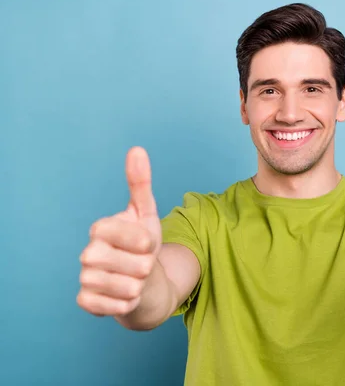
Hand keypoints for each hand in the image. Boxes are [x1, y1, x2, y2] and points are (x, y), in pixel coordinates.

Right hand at [77, 147, 161, 316]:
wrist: (140, 280)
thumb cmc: (143, 245)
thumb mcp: (147, 214)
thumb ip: (140, 184)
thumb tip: (137, 150)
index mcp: (101, 228)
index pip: (131, 236)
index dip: (145, 242)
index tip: (146, 243)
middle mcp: (88, 252)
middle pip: (136, 265)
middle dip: (147, 267)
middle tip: (141, 264)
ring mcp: (85, 277)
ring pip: (128, 287)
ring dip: (140, 286)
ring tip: (135, 279)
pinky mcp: (87, 301)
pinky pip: (117, 306)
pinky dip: (129, 303)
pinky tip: (125, 295)